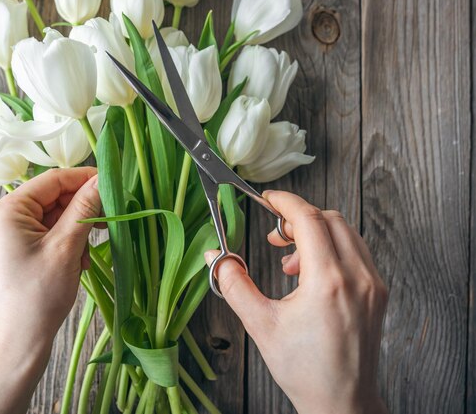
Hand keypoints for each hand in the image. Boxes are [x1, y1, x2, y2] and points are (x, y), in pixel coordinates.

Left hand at [0, 167, 100, 352]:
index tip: (113, 182)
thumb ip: (84, 208)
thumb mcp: (66, 247)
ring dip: (77, 229)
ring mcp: (9, 233)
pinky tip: (79, 261)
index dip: (84, 179)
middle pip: (53, 197)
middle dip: (81, 209)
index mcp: (7, 210)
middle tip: (108, 221)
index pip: (52, 180)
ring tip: (87, 252)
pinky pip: (49, 232)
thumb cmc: (39, 295)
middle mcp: (4, 216)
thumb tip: (103, 179)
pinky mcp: (18, 248)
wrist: (21, 340)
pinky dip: (68, 241)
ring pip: (54, 215)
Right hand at [205, 191, 387, 413]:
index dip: (285, 202)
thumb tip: (215, 256)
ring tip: (291, 264)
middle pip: (329, 218)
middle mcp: (358, 277)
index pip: (309, 219)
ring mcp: (373, 284)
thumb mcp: (260, 325)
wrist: (343, 403)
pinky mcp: (377, 292)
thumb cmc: (304, 370)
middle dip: (298, 218)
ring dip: (315, 233)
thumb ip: (234, 285)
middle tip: (274, 236)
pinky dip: (332, 248)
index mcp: (328, 283)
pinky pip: (356, 251)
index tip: (267, 200)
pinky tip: (312, 274)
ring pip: (346, 232)